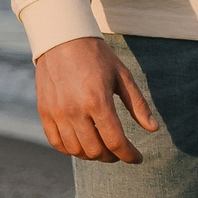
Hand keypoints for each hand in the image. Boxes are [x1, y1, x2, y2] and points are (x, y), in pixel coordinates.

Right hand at [35, 35, 158, 162]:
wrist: (62, 39)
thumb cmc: (97, 56)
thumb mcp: (123, 76)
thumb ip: (138, 105)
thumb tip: (153, 129)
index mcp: (97, 100)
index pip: (115, 141)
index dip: (129, 155)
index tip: (138, 158)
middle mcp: (74, 110)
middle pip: (95, 151)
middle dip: (112, 156)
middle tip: (120, 150)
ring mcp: (56, 113)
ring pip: (76, 150)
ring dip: (92, 155)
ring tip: (103, 147)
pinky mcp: (44, 112)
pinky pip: (56, 143)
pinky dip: (71, 149)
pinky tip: (82, 144)